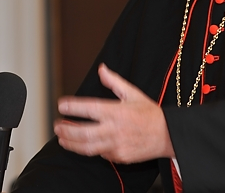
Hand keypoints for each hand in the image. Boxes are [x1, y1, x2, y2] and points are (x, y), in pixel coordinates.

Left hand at [54, 63, 174, 162]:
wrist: (167, 136)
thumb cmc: (150, 114)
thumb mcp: (133, 93)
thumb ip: (114, 81)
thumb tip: (101, 69)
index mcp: (116, 111)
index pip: (89, 108)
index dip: (72, 106)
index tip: (61, 104)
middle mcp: (114, 129)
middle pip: (83, 132)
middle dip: (66, 129)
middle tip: (57, 124)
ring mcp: (116, 145)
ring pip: (87, 147)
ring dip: (71, 143)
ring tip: (61, 138)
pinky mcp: (119, 157)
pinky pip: (99, 154)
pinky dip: (89, 149)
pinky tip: (82, 144)